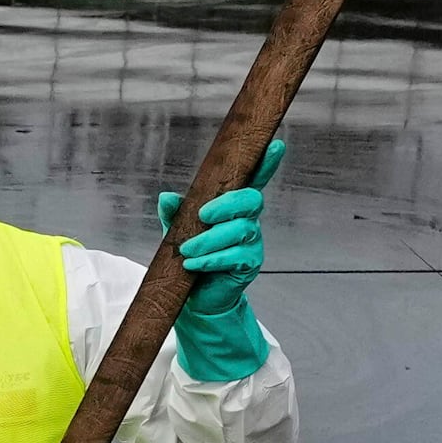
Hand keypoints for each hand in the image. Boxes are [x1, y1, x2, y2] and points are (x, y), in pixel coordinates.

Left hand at [152, 138, 283, 382]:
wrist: (194, 297)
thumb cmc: (190, 256)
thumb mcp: (177, 231)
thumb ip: (175, 214)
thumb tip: (166, 196)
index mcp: (234, 206)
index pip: (254, 180)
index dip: (266, 163)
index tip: (275, 145)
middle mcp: (248, 220)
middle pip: (251, 200)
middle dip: (227, 204)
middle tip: (202, 215)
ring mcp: (252, 242)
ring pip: (239, 230)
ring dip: (210, 239)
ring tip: (186, 251)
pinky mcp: (250, 264)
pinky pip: (235, 256)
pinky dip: (211, 259)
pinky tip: (193, 264)